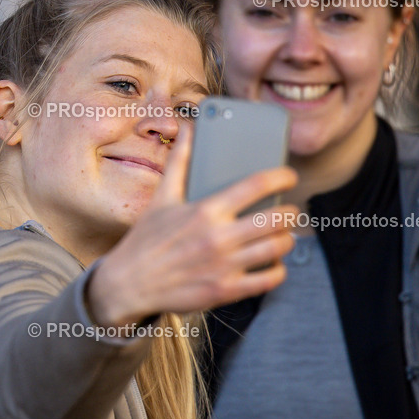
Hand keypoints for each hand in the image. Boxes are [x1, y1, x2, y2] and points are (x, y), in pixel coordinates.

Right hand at [88, 124, 297, 326]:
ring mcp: (224, 265)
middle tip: (289, 210)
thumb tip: (188, 128)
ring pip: (277, 248)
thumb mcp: (162, 197)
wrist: (128, 284)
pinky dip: (278, 270)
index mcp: (206, 210)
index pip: (256, 185)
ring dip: (287, 239)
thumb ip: (180, 161)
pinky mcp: (225, 291)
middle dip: (290, 212)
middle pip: (276, 218)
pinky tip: (275, 263)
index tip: (290, 176)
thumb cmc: (146, 239)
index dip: (281, 176)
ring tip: (283, 234)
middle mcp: (218, 237)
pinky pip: (267, 280)